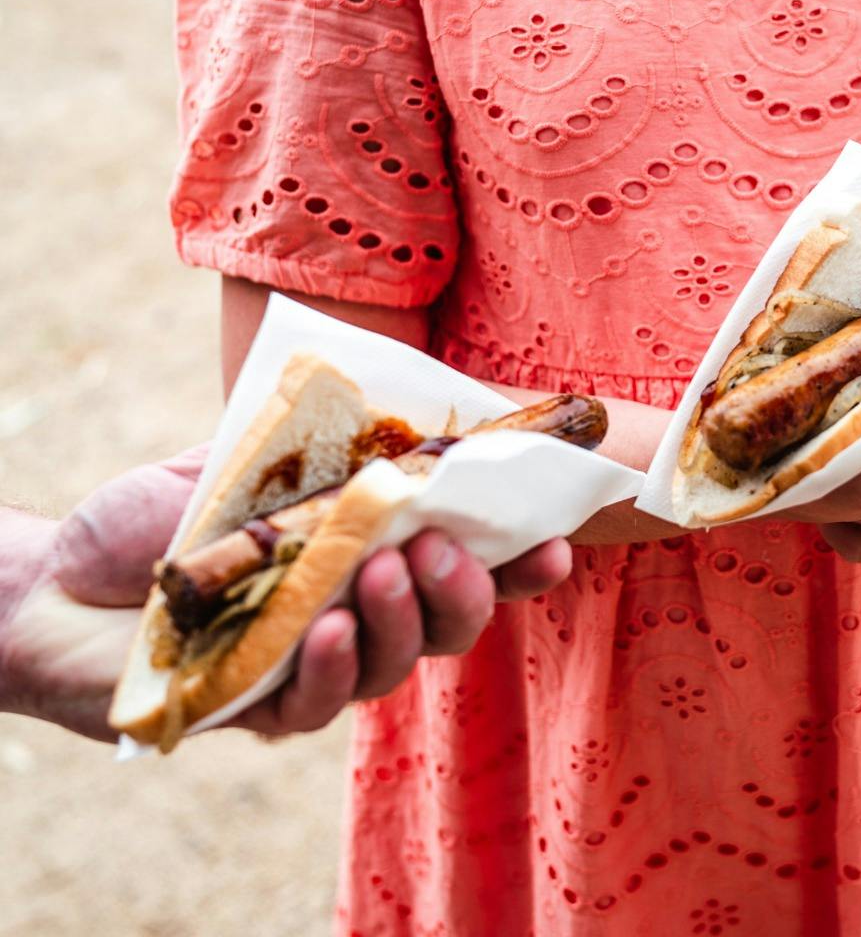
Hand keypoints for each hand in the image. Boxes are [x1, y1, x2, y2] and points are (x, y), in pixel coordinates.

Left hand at [0, 449, 570, 741]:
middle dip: (466, 590)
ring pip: (396, 665)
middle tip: (440, 549)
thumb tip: (415, 400)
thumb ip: (327, 441)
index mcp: (374, 552)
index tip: (555, 540)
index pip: (470, 562)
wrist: (58, 576)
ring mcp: (314, 665)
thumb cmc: (159, 519)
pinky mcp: (255, 707)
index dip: (521, 560)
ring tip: (379, 570)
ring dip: (401, 621)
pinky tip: (323, 633)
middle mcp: (360, 613)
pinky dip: (328, 671)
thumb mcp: (251, 458)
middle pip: (452, 624)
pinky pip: (312, 707)